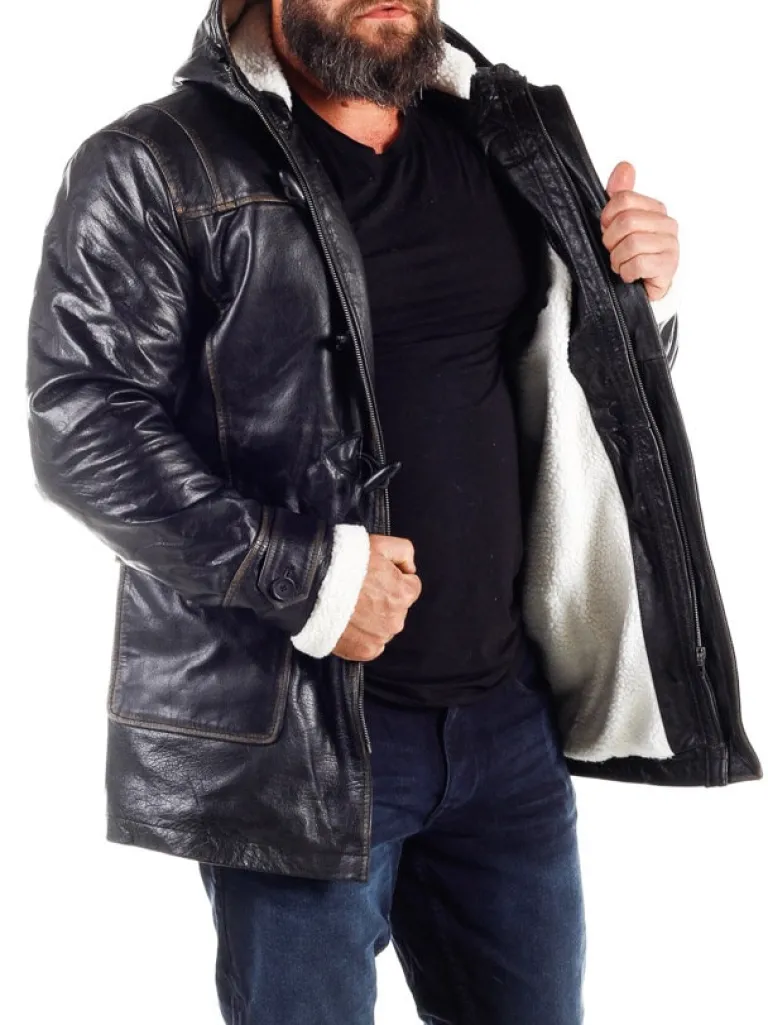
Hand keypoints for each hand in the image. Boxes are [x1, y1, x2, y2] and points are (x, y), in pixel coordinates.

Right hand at [331, 534, 421, 661]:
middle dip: (383, 600)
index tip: (376, 577)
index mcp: (404, 594)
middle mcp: (396, 620)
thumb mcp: (380, 544)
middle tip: (360, 591)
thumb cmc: (345, 563)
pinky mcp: (363, 651)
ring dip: (372, 619)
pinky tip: (348, 623)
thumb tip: (409, 568)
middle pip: (396, 609)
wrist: (311, 586)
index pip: (411, 587)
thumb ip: (405, 552)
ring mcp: (379, 638)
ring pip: (383, 627)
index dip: (393, 579)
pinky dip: (362, 637)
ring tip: (350, 607)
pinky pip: (370, 645)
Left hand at [600, 161, 678, 301]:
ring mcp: (671, 245)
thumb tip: (624, 166)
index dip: (606, 218)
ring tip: (621, 264)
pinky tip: (629, 275)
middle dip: (611, 241)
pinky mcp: (669, 267)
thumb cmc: (631, 255)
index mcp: (655, 209)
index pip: (623, 200)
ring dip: (618, 259)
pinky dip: (627, 272)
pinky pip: (639, 264)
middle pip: (626, 221)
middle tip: (613, 251)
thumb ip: (621, 195)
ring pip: (631, 244)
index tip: (606, 230)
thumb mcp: (620, 223)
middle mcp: (667, 224)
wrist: (643, 287)